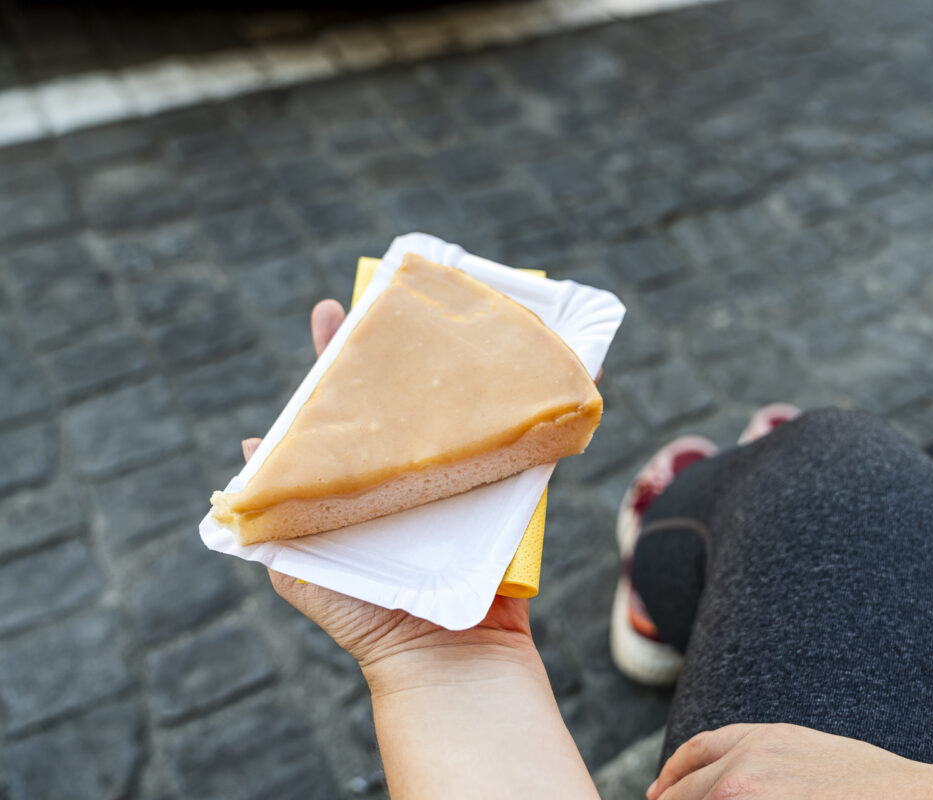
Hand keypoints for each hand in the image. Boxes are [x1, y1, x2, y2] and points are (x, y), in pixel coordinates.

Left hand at [242, 299, 536, 690]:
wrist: (446, 662)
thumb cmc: (371, 618)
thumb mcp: (303, 568)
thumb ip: (275, 518)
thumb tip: (252, 449)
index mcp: (363, 486)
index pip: (343, 412)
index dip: (333, 363)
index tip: (330, 311)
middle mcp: (412, 477)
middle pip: (404, 399)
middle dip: (400, 347)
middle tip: (397, 294)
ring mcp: (461, 483)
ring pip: (464, 414)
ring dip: (470, 369)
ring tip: (470, 315)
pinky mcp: (508, 497)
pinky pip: (521, 446)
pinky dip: (534, 410)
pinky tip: (543, 370)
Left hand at [650, 723, 932, 799]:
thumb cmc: (880, 789)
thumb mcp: (815, 754)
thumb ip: (769, 760)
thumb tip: (733, 783)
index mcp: (763, 742)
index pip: (696, 753)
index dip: (673, 775)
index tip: (661, 794)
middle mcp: (746, 771)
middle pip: (683, 795)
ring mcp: (750, 799)